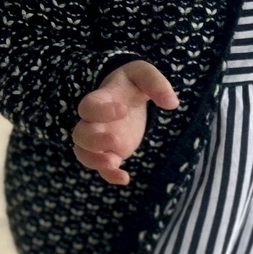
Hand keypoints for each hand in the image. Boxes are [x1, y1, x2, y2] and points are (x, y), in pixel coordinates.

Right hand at [72, 60, 179, 185]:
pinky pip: (102, 167)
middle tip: (116, 141)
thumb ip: (156, 84)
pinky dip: (109, 175)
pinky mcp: (110, 152)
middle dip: (94, 141)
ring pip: (84, 153)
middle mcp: (94, 121)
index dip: (101, 111)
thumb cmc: (133, 83)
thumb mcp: (144, 74)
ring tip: (115, 163)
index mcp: (100, 99)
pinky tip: (125, 178)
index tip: (123, 110)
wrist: (126, 97)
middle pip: (80, 134)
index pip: (89, 106)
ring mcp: (100, 139)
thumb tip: (172, 103)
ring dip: (96, 161)